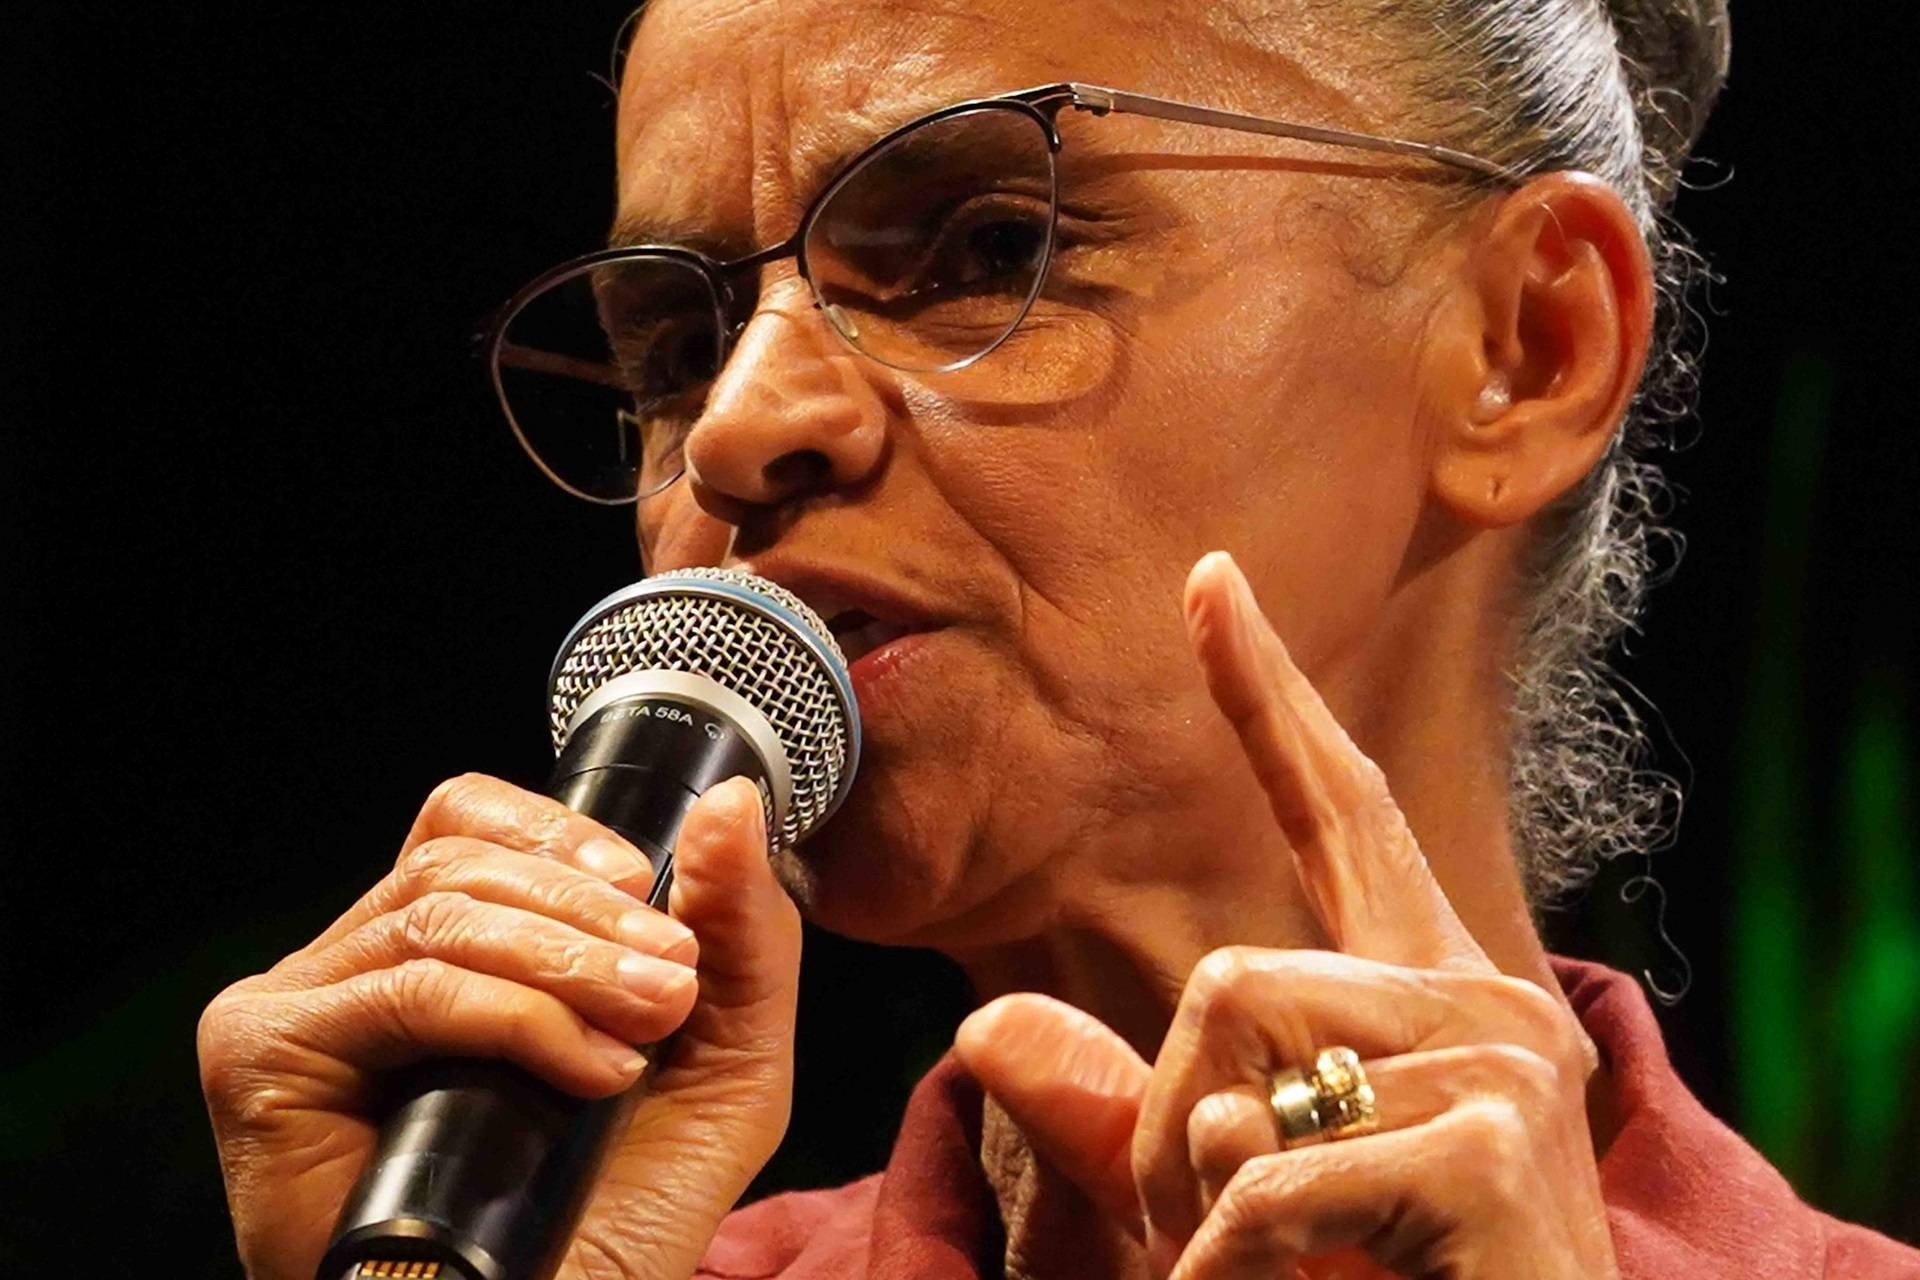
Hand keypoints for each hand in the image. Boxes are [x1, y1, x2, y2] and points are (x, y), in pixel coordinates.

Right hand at [198, 773, 799, 1279]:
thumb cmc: (619, 1216)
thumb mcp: (721, 1059)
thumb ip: (742, 929)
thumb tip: (731, 795)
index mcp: (440, 953)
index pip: (466, 824)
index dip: (557, 835)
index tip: (647, 887)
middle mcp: (357, 970)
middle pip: (458, 860)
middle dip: (587, 911)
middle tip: (671, 979)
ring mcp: (301, 1010)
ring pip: (439, 914)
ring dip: (569, 962)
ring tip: (645, 1028)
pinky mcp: (264, 1060)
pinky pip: (407, 990)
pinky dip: (518, 1018)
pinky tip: (588, 1074)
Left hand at [954, 551, 1614, 1278]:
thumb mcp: (1234, 1199)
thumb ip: (1116, 1114)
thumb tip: (980, 1028)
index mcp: (1431, 992)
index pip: (1341, 811)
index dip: (1265, 697)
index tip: (1206, 579)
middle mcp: (1484, 1002)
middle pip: (1227, 978)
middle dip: (1164, 1129)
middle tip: (1205, 1237)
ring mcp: (1502, 1066)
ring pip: (1237, 1070)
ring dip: (1195, 1202)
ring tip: (1261, 1271)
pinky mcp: (1492, 1149)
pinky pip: (1271, 1184)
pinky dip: (1229, 1268)